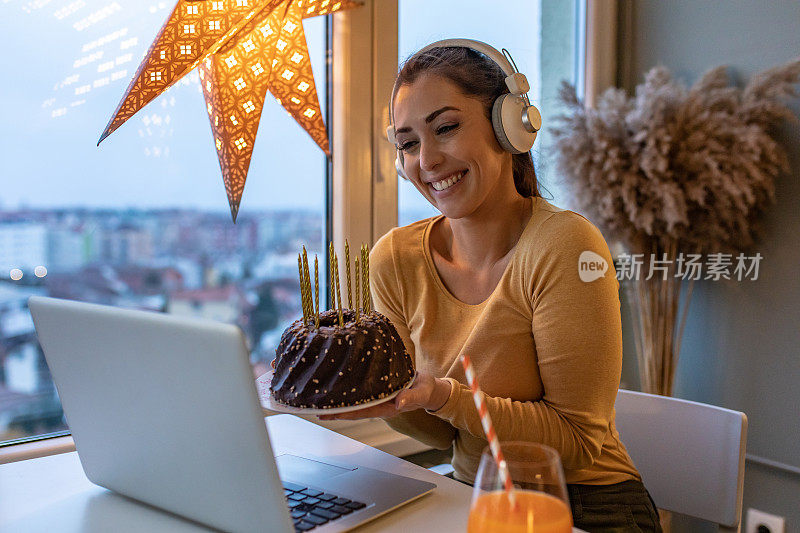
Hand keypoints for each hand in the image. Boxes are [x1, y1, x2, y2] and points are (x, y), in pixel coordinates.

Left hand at [317, 372, 450, 420]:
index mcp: (388, 407)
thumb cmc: (426, 389)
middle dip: (335, 412)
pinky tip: (338, 395)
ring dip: (339, 406)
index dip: (345, 413)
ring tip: (320, 404)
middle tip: (315, 410)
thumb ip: (411, 397)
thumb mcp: (422, 391)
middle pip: (354, 411)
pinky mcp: (379, 394)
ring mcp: (379, 401)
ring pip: (356, 406)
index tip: (329, 413)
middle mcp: (380, 406)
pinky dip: (348, 397)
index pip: (363, 412)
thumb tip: (399, 404)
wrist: (431, 389)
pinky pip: (361, 398)